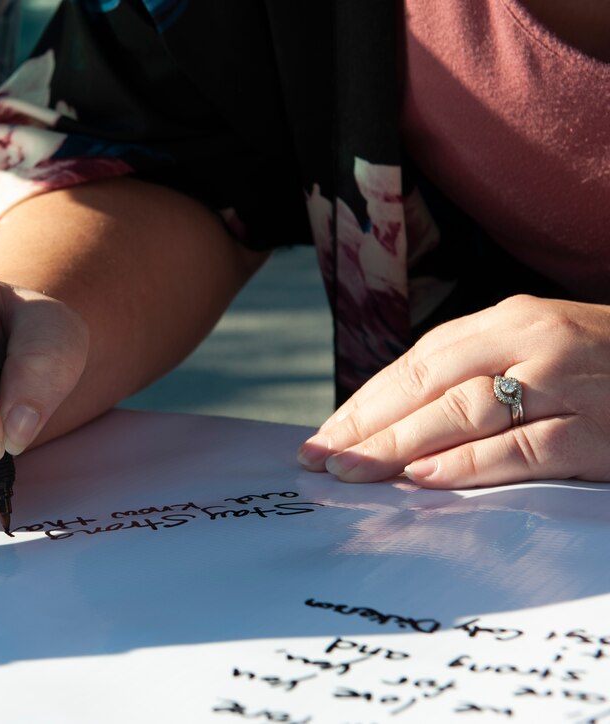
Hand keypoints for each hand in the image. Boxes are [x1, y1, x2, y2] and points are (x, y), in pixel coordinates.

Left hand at [297, 295, 609, 487]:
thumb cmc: (605, 365)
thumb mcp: (538, 348)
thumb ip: (476, 372)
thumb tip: (390, 421)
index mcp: (511, 318)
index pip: (418, 361)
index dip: (365, 400)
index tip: (322, 433)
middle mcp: (536, 341)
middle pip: (430, 385)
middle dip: (367, 426)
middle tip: (320, 459)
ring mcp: (570, 385)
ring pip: (465, 414)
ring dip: (400, 446)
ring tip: (353, 472)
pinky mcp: (599, 433)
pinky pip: (521, 451)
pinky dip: (468, 465)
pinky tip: (424, 480)